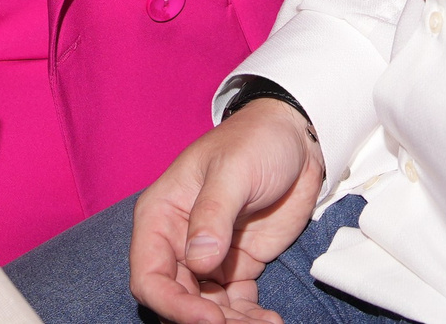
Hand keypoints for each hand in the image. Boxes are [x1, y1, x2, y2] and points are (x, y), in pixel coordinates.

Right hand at [130, 99, 323, 323]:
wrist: (296, 138)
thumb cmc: (255, 141)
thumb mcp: (233, 170)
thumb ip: (213, 214)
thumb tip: (200, 260)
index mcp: (161, 216)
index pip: (150, 276)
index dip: (173, 305)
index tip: (210, 318)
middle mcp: (177, 243)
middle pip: (176, 300)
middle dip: (205, 321)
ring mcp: (208, 258)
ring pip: (206, 309)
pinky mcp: (236, 266)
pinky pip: (235, 305)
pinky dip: (249, 319)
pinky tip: (269, 321)